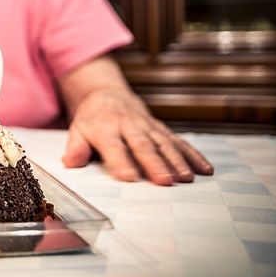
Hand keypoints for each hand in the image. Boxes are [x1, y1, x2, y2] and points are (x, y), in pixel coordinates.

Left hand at [62, 88, 213, 184]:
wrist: (108, 95)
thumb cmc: (92, 119)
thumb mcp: (77, 130)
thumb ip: (75, 147)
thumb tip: (70, 162)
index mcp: (106, 128)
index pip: (114, 146)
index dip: (121, 161)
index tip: (129, 177)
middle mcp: (130, 126)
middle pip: (143, 145)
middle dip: (155, 163)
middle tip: (165, 181)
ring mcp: (148, 126)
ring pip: (164, 143)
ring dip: (177, 160)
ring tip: (187, 178)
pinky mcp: (162, 129)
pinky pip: (179, 141)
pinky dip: (193, 154)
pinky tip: (205, 169)